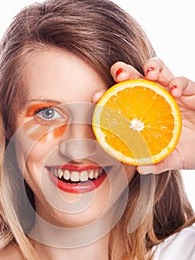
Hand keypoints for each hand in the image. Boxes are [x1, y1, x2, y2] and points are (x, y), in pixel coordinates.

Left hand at [108, 58, 194, 173]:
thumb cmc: (187, 151)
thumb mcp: (170, 159)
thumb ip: (156, 163)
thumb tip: (140, 169)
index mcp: (144, 113)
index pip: (122, 100)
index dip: (108, 96)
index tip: (96, 98)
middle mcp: (156, 99)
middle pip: (136, 78)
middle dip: (125, 71)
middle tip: (119, 73)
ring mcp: (174, 94)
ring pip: (160, 71)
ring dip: (153, 68)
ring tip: (148, 74)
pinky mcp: (193, 93)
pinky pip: (186, 84)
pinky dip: (180, 84)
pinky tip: (175, 90)